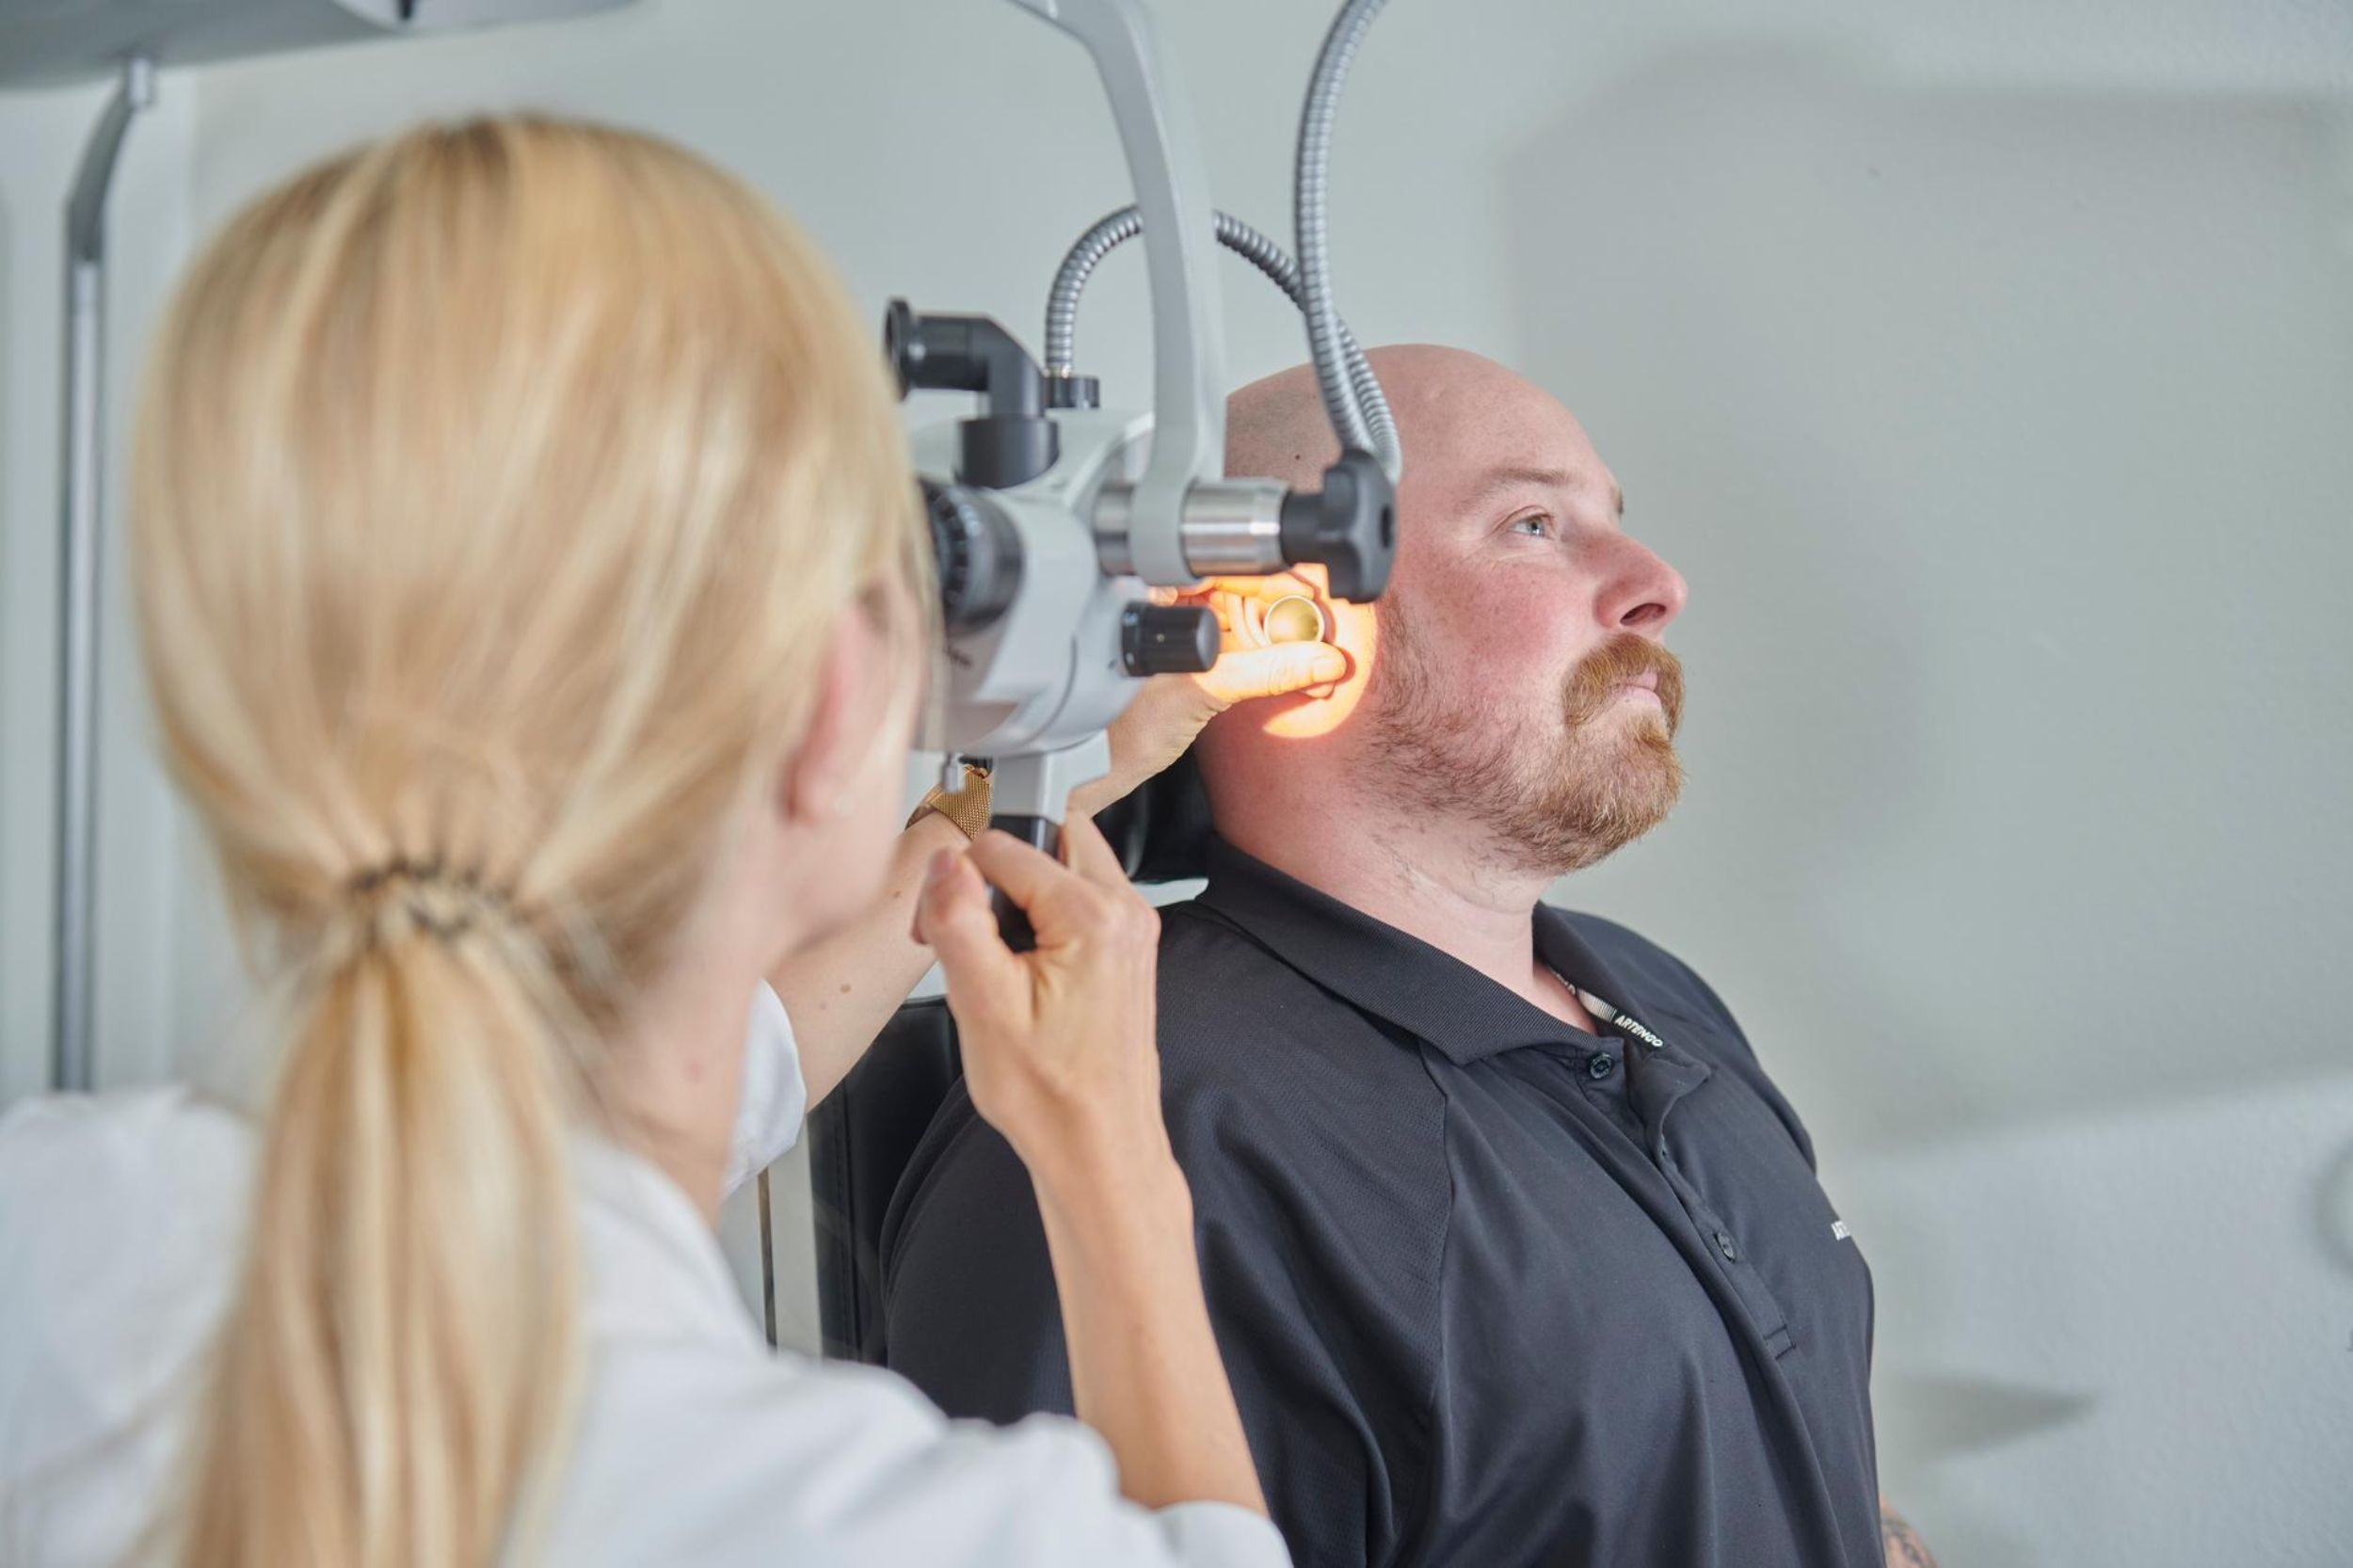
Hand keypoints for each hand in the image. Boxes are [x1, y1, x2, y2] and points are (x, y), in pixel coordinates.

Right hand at [910, 815, 1168, 1185]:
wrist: (1100, 1148)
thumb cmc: (1051, 1095)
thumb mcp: (982, 1005)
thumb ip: (958, 920)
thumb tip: (944, 861)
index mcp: (1094, 914)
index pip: (1003, 844)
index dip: (956, 881)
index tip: (939, 930)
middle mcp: (1125, 910)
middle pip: (1046, 834)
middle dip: (996, 867)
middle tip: (970, 930)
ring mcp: (1132, 929)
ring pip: (1064, 862)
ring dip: (1019, 889)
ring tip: (994, 956)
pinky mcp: (1126, 948)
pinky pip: (1078, 897)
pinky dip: (1042, 914)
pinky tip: (1022, 969)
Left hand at [1069, 573, 1351, 817]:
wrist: (1094, 770)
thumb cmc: (1113, 730)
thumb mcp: (1199, 692)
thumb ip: (1264, 673)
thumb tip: (1320, 659)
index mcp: (1155, 589)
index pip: (1227, 564)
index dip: (1274, 579)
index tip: (1308, 598)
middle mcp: (1167, 602)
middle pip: (1247, 592)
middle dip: (1289, 618)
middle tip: (1322, 637)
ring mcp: (1182, 631)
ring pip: (1251, 622)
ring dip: (1288, 643)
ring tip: (1317, 661)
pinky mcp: (1195, 659)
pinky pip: (1245, 648)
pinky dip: (1274, 661)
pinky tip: (1299, 671)